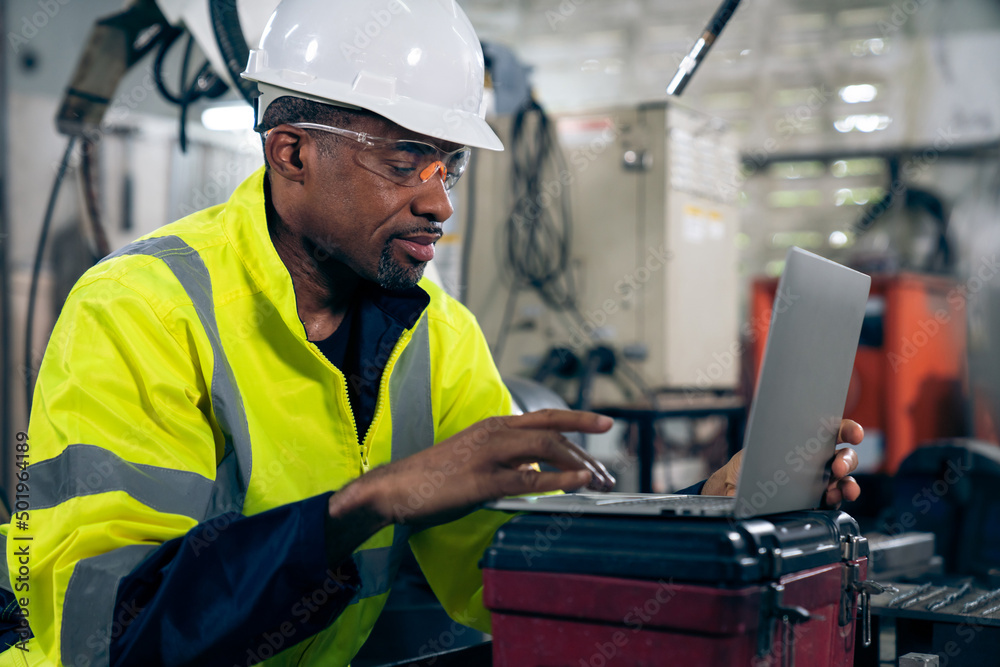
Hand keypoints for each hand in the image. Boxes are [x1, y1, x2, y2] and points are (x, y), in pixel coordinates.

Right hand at [332, 409, 615, 529]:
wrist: (396, 487)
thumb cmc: (435, 476)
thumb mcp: (477, 457)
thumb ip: (507, 458)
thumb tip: (538, 469)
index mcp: (494, 425)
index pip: (546, 416)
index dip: (578, 418)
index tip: (605, 424)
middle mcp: (495, 432)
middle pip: (553, 430)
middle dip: (586, 450)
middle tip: (607, 473)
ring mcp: (489, 454)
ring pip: (546, 448)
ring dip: (579, 466)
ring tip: (598, 482)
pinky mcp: (482, 481)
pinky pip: (529, 478)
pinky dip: (558, 479)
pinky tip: (578, 484)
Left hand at [701, 419, 863, 507]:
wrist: (733, 489)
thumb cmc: (747, 463)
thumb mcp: (756, 448)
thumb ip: (772, 444)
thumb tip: (780, 446)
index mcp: (808, 442)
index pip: (834, 432)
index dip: (848, 430)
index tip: (854, 434)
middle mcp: (818, 461)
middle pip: (845, 458)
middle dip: (847, 461)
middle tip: (837, 467)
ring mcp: (819, 483)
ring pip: (844, 481)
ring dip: (848, 484)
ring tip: (845, 488)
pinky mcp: (815, 503)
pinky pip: (833, 501)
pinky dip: (837, 500)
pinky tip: (832, 498)